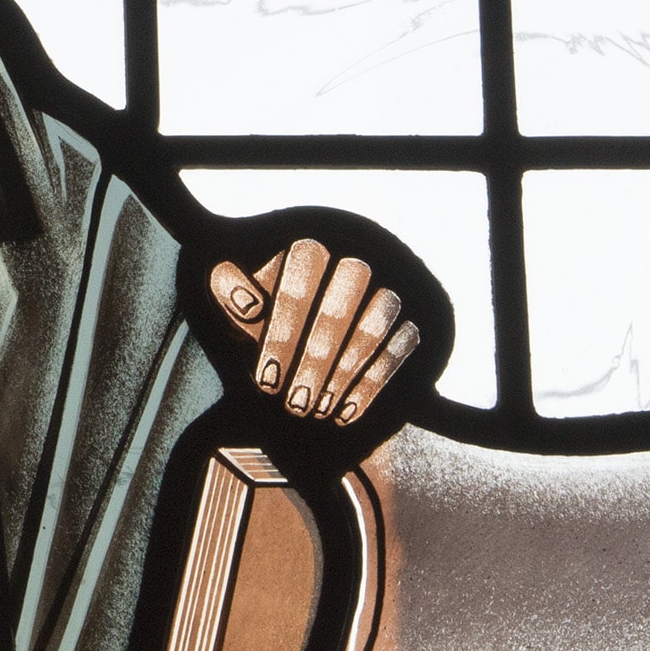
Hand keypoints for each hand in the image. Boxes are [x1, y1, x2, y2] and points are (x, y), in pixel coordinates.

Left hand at [209, 238, 420, 426]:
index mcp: (309, 238)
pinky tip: (345, 412)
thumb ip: (231, 285)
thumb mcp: (236, 285)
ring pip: (370, 330)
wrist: (306, 308)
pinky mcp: (419, 308)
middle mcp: (355, 252)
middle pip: (337, 311)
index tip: (265, 381)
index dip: (282, 338)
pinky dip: (371, 383)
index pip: (299, 285)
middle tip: (293, 405)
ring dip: (341, 377)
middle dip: (314, 363)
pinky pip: (401, 345)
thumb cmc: (262, 301)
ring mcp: (391, 279)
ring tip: (316, 413)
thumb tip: (250, 304)